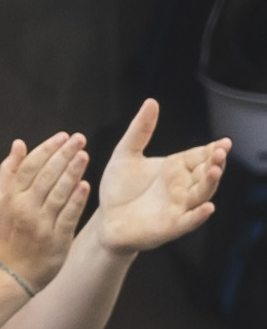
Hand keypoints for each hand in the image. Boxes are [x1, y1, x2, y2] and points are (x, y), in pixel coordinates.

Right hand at [0, 131, 88, 289]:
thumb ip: (10, 171)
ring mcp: (40, 224)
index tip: (63, 136)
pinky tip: (85, 185)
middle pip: (45, 176)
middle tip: (79, 139)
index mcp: (10, 197)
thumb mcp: (2, 201)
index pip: (29, 167)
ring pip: (57, 193)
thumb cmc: (10, 231)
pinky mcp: (55, 239)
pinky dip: (76, 201)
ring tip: (84, 155)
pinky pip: (67, 216)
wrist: (11, 271)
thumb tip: (19, 143)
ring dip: (71, 173)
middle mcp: (24, 208)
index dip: (47, 149)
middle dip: (63, 155)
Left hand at [86, 98, 231, 256]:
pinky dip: (198, 215)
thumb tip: (151, 101)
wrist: (104, 221)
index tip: (223, 142)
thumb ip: (140, 131)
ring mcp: (179, 206)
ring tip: (215, 170)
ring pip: (202, 194)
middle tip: (220, 152)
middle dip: (215, 163)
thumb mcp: (125, 155)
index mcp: (176, 168)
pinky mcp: (170, 226)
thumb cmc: (118, 189)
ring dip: (211, 183)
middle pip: (206, 173)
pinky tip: (207, 208)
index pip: (200, 156)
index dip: (213, 149)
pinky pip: (189, 221)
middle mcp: (183, 186)